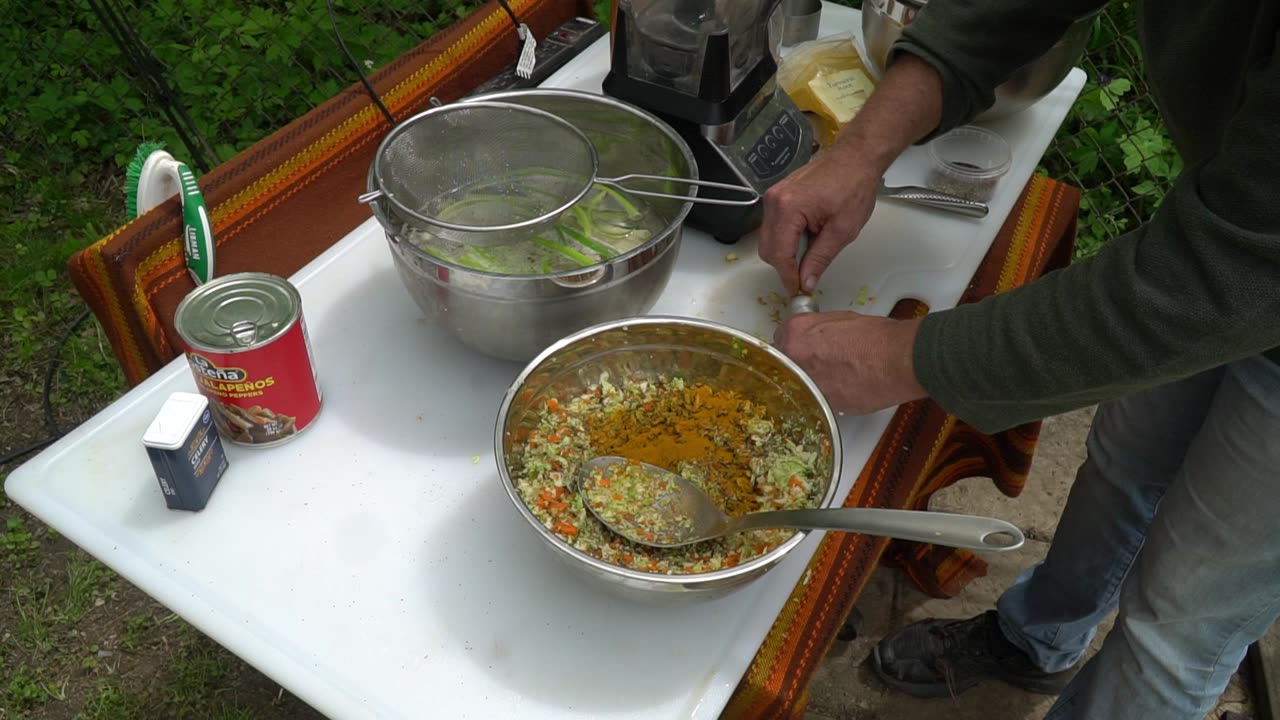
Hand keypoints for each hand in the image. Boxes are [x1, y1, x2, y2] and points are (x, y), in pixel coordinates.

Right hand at [758, 150, 879, 295]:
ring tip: (811, 252)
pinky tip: (807, 238)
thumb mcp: (842, 230)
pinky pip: (773, 226)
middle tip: (806, 277)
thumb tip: (806, 282)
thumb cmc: (854, 187)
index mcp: (788, 208)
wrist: (855, 158)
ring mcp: (773, 196)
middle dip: (785, 266)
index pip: (779, 254)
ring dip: (786, 253)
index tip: (798, 290)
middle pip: (767, 249)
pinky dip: (786, 239)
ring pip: (768, 239)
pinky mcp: (777, 196)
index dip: (788, 276)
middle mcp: (774, 201)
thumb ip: (820, 259)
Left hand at [774, 311, 927, 414]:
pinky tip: (844, 386)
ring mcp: (806, 386)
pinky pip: (817, 399)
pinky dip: (827, 395)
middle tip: (821, 361)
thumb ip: (817, 328)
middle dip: (800, 363)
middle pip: (786, 363)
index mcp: (796, 334)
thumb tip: (815, 335)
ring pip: (800, 384)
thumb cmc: (876, 338)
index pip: (782, 338)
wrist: (897, 360)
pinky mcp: (822, 405)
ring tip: (836, 375)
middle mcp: (795, 362)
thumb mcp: (840, 319)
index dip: (796, 342)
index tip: (804, 345)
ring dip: (812, 381)